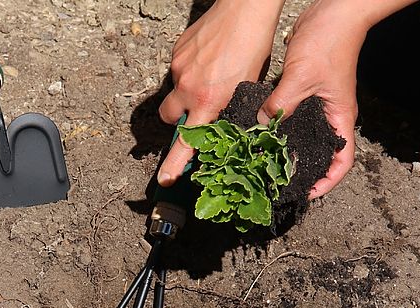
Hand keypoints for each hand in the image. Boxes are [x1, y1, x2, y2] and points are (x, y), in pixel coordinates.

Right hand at [157, 0, 285, 185]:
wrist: (245, 9)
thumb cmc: (253, 46)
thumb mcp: (247, 89)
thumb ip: (230, 110)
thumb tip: (224, 128)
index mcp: (208, 101)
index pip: (186, 142)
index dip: (174, 164)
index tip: (166, 179)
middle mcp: (188, 87)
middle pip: (170, 118)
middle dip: (179, 120)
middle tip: (197, 112)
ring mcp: (179, 69)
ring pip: (175, 92)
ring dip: (188, 92)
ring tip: (212, 76)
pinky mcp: (176, 53)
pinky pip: (179, 70)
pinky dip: (191, 70)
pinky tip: (209, 60)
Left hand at [260, 0, 417, 196]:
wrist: (333, 11)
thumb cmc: (329, 41)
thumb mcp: (302, 76)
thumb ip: (281, 103)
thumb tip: (261, 125)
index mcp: (340, 118)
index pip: (342, 162)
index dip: (327, 183)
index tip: (307, 194)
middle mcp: (330, 117)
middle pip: (321, 156)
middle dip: (303, 173)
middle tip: (278, 185)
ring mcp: (317, 107)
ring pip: (303, 139)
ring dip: (288, 153)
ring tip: (265, 167)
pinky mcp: (304, 95)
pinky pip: (290, 120)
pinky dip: (277, 130)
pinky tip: (259, 137)